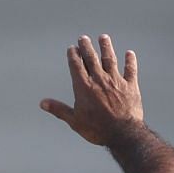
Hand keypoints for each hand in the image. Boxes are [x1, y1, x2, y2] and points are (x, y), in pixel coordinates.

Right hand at [39, 34, 144, 148]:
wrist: (123, 134)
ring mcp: (116, 81)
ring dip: (106, 47)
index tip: (72, 48)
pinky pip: (130, 70)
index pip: (76, 65)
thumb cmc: (98, 130)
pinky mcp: (130, 86)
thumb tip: (42, 103)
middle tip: (84, 38)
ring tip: (104, 37)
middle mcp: (99, 80)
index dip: (73, 55)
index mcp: (84, 87)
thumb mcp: (75, 121)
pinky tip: (130, 53)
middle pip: (91, 58)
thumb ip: (59, 109)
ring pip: (110, 59)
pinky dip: (130, 61)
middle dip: (86, 46)